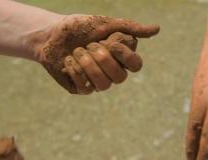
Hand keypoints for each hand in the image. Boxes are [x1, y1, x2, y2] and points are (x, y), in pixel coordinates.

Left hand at [33, 14, 158, 93]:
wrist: (51, 34)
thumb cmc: (79, 27)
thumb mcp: (105, 24)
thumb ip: (130, 27)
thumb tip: (157, 29)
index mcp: (121, 56)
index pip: (136, 66)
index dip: (125, 56)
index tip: (111, 41)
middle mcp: (111, 72)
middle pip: (120, 78)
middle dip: (103, 59)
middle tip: (90, 45)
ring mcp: (96, 82)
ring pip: (103, 85)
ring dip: (88, 65)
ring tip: (77, 51)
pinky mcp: (80, 88)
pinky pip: (85, 88)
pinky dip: (75, 71)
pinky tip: (68, 61)